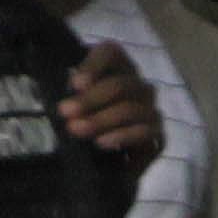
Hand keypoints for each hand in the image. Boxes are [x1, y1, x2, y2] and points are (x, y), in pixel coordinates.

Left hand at [60, 44, 162, 166]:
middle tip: (65, 112)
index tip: (74, 84)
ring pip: (131, 109)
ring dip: (101, 119)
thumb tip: (60, 99)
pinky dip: (123, 136)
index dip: (94, 65)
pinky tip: (101, 143)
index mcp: (117, 69)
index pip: (111, 53)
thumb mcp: (71, 107)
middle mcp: (137, 86)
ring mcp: (150, 110)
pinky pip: (146, 132)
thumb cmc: (84, 126)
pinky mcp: (157, 137)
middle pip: (120, 85)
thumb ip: (68, 95)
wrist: (102, 165)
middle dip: (90, 99)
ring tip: (76, 130)